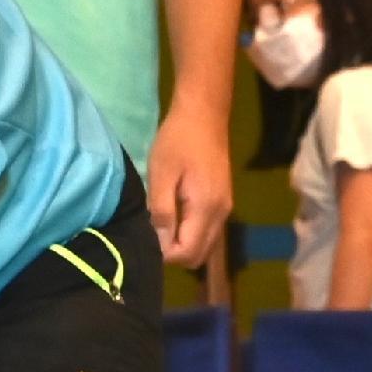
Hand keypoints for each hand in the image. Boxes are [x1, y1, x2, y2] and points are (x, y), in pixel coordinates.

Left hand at [146, 95, 234, 274]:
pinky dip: (191, 234)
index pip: (187, 252)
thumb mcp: (162, 174)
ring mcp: (225, 210)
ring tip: (161, 224)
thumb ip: (162, 211)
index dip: (165, 254)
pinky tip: (174, 216)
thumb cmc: (178, 140)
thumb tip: (159, 243)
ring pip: (204, 247)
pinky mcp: (223, 203)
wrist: (204, 114)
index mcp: (206, 208)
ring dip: (182, 244)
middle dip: (174, 254)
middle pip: (198, 256)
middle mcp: (221, 215)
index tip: (146, 238)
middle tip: (152, 233)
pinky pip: (207, 233)